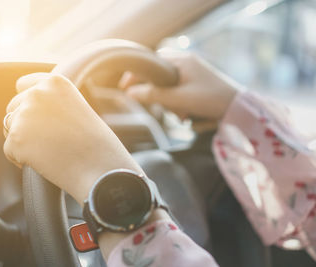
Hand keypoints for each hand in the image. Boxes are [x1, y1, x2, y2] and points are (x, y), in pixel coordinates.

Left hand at [3, 73, 141, 205]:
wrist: (99, 167)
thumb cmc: (94, 143)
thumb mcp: (75, 108)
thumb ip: (51, 101)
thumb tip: (25, 107)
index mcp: (54, 82)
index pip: (22, 84)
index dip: (28, 102)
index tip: (40, 117)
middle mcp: (37, 93)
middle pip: (12, 107)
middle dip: (25, 123)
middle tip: (51, 140)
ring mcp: (25, 115)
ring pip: (9, 128)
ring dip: (23, 140)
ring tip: (50, 150)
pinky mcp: (16, 138)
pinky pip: (9, 150)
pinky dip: (21, 159)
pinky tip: (45, 162)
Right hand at [119, 53, 239, 119]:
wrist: (239, 109)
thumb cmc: (210, 100)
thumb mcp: (178, 99)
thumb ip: (153, 95)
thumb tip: (129, 93)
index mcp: (181, 61)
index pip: (151, 63)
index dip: (136, 75)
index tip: (125, 88)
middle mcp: (187, 62)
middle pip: (159, 77)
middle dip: (160, 96)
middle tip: (166, 109)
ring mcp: (194, 72)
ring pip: (169, 87)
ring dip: (172, 104)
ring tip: (183, 116)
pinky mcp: (199, 84)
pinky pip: (180, 92)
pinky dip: (181, 104)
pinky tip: (189, 115)